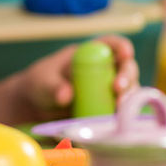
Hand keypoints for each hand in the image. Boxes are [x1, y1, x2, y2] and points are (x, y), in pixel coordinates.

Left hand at [11, 35, 137, 121]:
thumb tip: (66, 95)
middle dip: (127, 76)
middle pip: (126, 68)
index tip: (126, 54)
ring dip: (129, 98)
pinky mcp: (108, 109)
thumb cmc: (40, 84)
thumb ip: (53, 86)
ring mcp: (108, 90)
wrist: (36, 108)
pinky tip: (117, 121)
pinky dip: (123, 115)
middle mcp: (104, 70)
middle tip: (118, 89)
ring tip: (119, 108)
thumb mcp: (42, 82)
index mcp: (89, 54)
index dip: (121, 46)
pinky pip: (122, 111)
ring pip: (129, 90)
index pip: (111, 44)